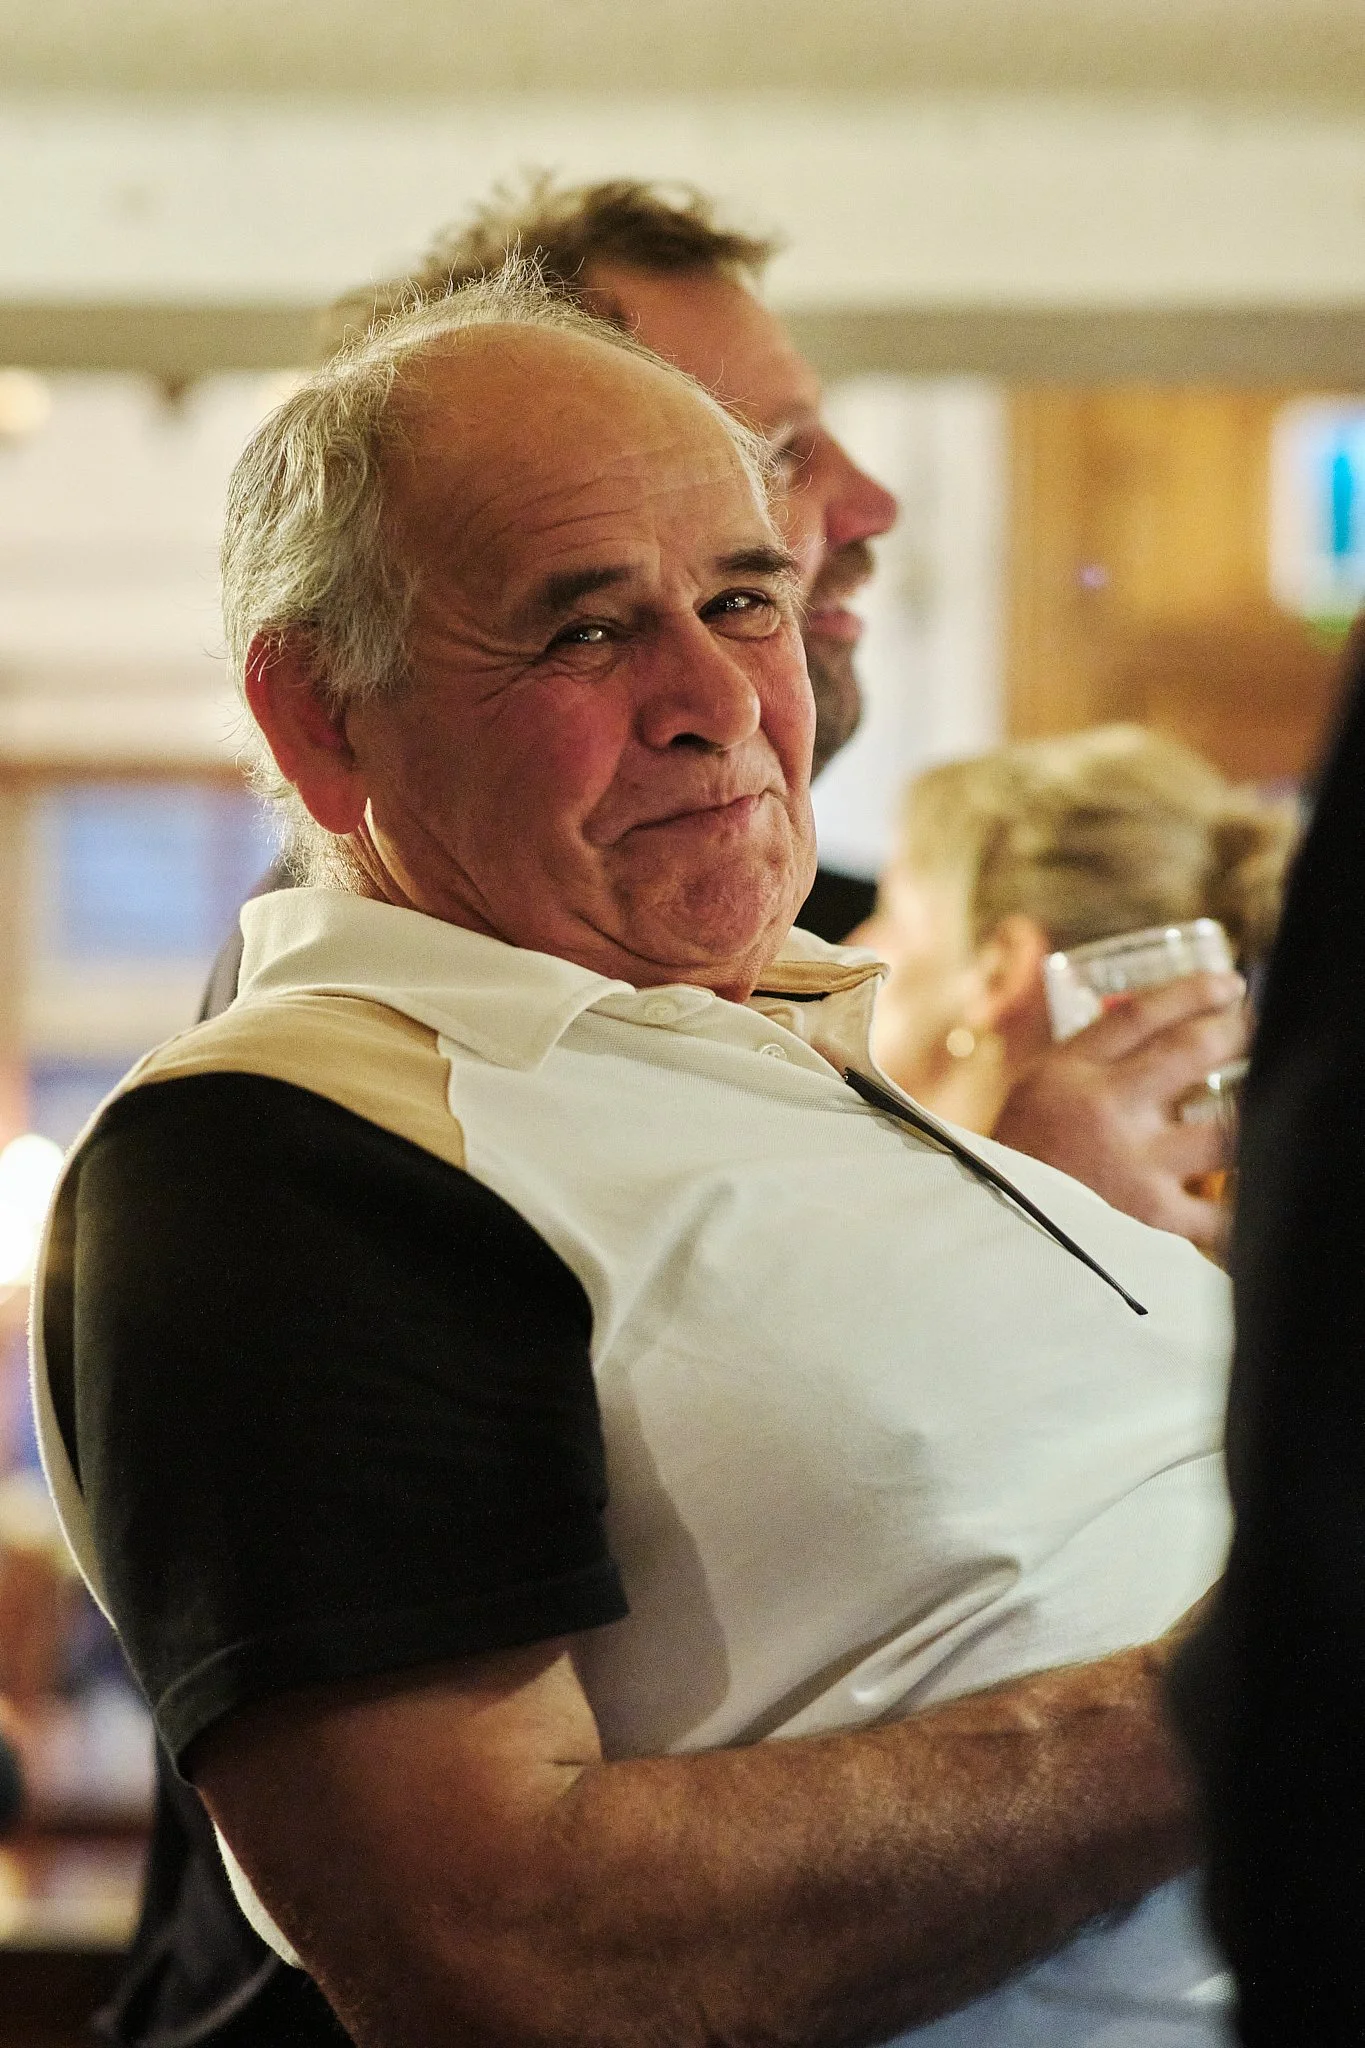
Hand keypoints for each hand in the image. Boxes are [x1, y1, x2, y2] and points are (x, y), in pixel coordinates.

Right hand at [993, 971, 1247, 1249]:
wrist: (989, 1240)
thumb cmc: (1014, 1165)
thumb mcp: (1033, 1096)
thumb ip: (1089, 1067)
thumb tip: (1159, 1036)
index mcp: (1067, 1074)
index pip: (1140, 1014)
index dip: (1194, 991)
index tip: (1229, 984)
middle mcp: (1104, 1109)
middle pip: (1193, 1050)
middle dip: (1240, 1032)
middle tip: (1259, 1030)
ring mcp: (1135, 1164)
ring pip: (1228, 1129)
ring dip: (1253, 1115)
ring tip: (1267, 1109)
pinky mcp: (1153, 1220)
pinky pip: (1222, 1212)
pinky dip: (1240, 1206)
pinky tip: (1249, 1196)